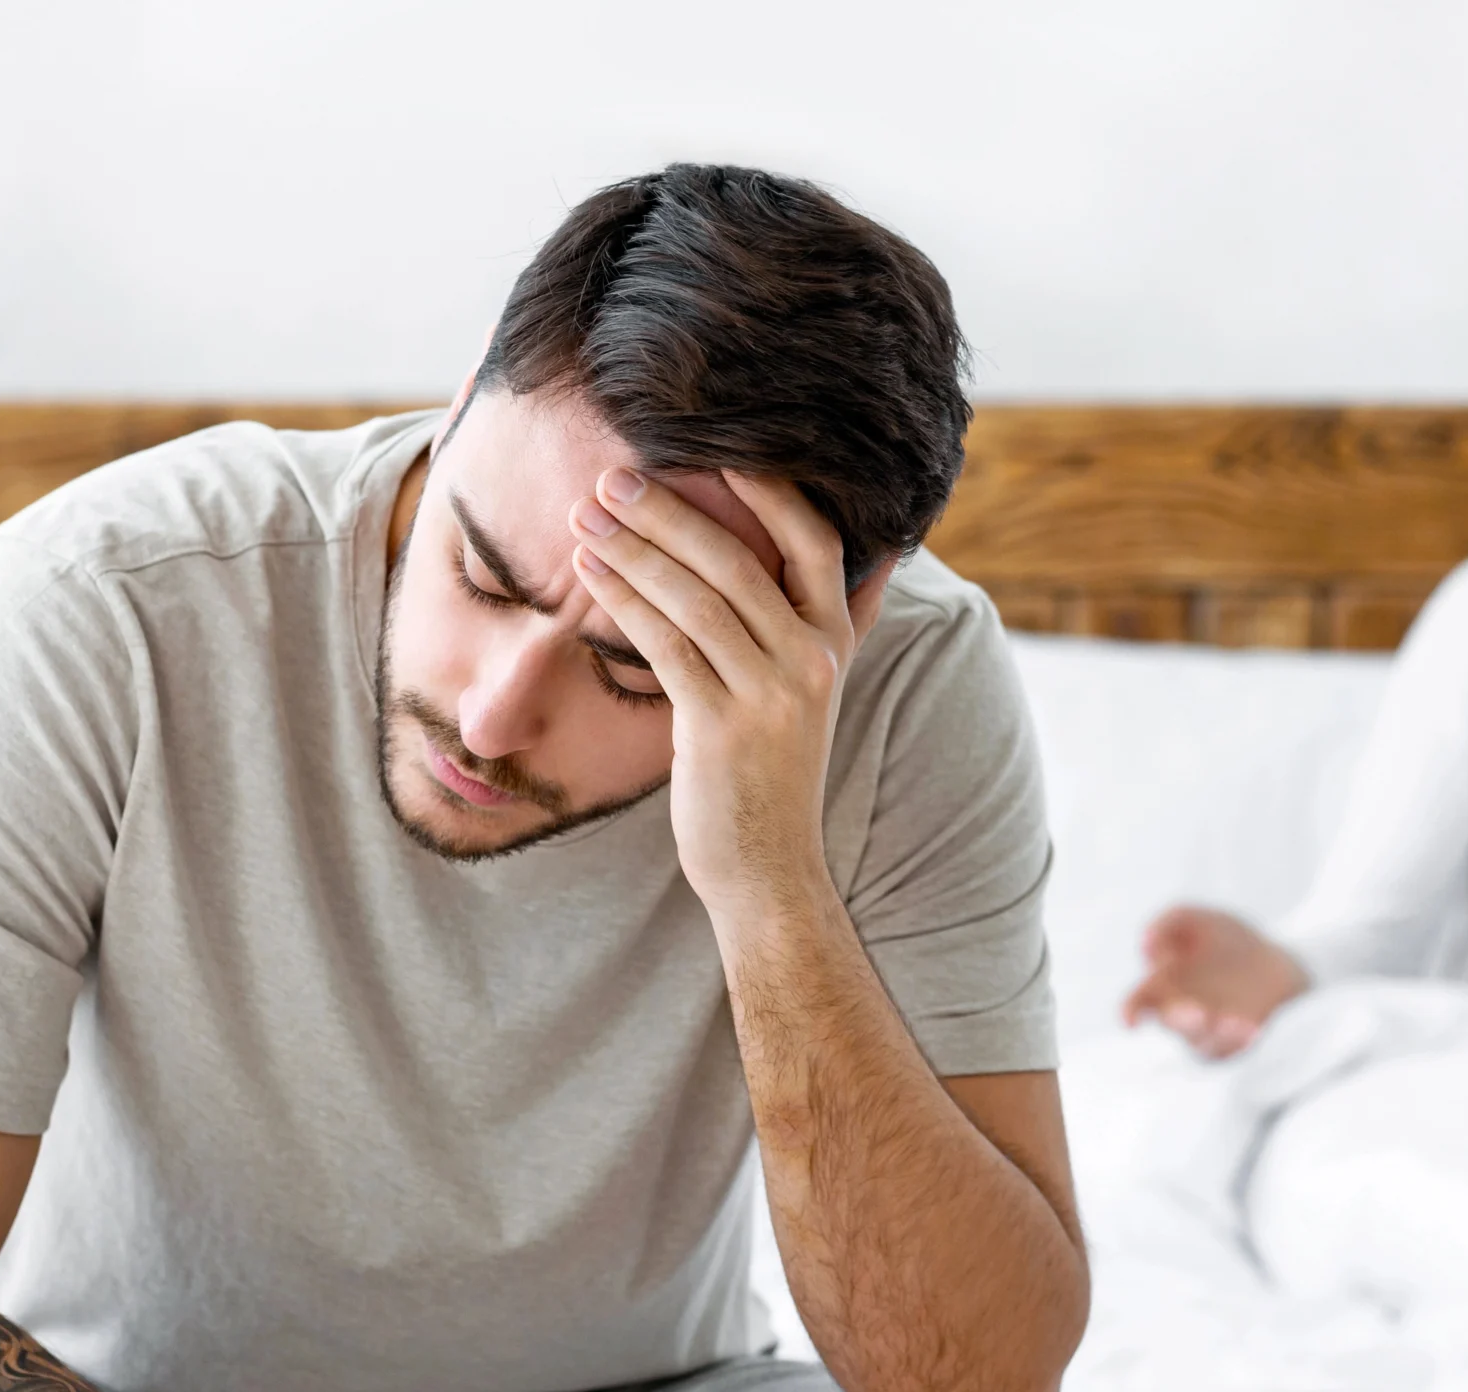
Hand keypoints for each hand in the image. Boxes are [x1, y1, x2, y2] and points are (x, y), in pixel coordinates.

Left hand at [570, 468, 887, 935]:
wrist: (769, 868)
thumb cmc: (778, 770)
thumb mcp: (820, 690)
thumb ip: (846, 623)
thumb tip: (884, 559)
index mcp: (837, 641)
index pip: (815, 541)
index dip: (770, 489)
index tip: (714, 447)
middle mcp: (813, 661)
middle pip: (740, 560)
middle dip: (670, 512)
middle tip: (614, 476)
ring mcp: (770, 694)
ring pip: (696, 598)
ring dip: (634, 550)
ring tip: (583, 516)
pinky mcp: (720, 727)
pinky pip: (666, 645)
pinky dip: (624, 601)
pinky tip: (589, 574)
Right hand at [1119, 907, 1307, 1058]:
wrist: (1272, 959)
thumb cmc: (1226, 939)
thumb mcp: (1200, 919)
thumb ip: (1169, 922)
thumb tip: (1146, 943)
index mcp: (1162, 984)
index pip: (1137, 1002)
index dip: (1131, 1013)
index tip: (1134, 1020)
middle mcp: (1179, 1011)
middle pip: (1171, 1023)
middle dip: (1182, 1021)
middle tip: (1198, 1012)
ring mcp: (1207, 1029)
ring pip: (1201, 1042)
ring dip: (1214, 1034)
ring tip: (1231, 1021)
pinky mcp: (1233, 1041)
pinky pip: (1231, 1048)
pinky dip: (1239, 1040)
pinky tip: (1251, 1027)